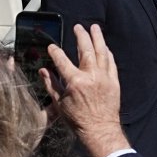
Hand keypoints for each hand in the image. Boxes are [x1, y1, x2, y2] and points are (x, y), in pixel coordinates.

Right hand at [45, 23, 129, 156]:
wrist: (99, 130)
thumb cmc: (78, 120)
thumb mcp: (59, 104)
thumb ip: (51, 84)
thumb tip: (43, 71)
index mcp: (75, 82)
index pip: (62, 61)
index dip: (55, 52)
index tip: (52, 46)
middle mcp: (91, 76)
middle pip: (86, 50)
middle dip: (81, 36)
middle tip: (78, 27)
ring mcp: (104, 77)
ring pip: (102, 52)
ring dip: (97, 38)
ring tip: (94, 27)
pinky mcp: (114, 81)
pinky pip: (111, 62)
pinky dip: (107, 53)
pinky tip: (104, 46)